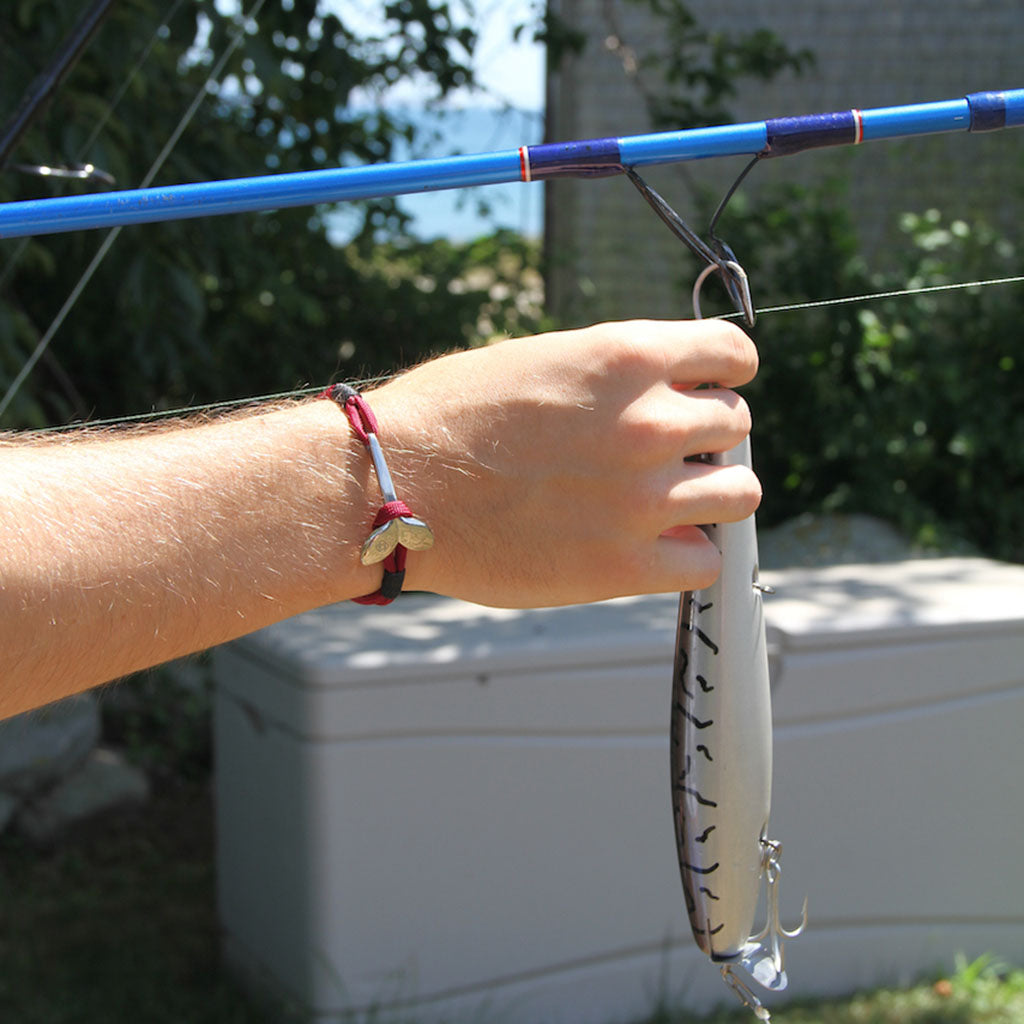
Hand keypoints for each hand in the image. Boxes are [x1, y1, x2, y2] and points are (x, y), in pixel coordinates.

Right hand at [368, 319, 760, 606]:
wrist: (392, 487)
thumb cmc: (448, 419)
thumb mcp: (539, 362)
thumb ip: (613, 375)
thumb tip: (660, 392)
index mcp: (624, 357)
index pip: (732, 354)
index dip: (722, 372)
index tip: (705, 391)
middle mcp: (648, 422)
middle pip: (736, 423)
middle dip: (707, 435)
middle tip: (664, 454)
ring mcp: (642, 498)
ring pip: (740, 493)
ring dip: (710, 493)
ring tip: (664, 501)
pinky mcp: (624, 566)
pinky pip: (707, 560)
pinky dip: (689, 552)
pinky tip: (651, 545)